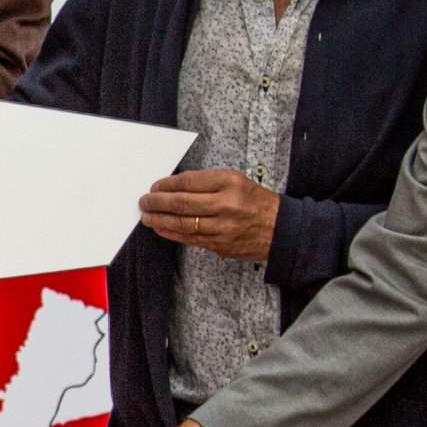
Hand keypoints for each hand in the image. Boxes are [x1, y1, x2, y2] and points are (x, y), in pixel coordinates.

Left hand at [139, 169, 280, 263]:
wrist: (281, 230)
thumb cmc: (257, 203)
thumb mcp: (237, 181)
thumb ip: (208, 183)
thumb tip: (175, 187)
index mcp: (230, 183)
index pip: (189, 182)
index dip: (167, 184)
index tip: (156, 186)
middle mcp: (226, 205)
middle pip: (182, 203)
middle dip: (157, 202)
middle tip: (144, 201)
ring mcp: (222, 227)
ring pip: (182, 223)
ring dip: (159, 219)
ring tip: (147, 215)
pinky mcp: (219, 244)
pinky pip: (189, 238)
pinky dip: (171, 233)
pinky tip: (161, 228)